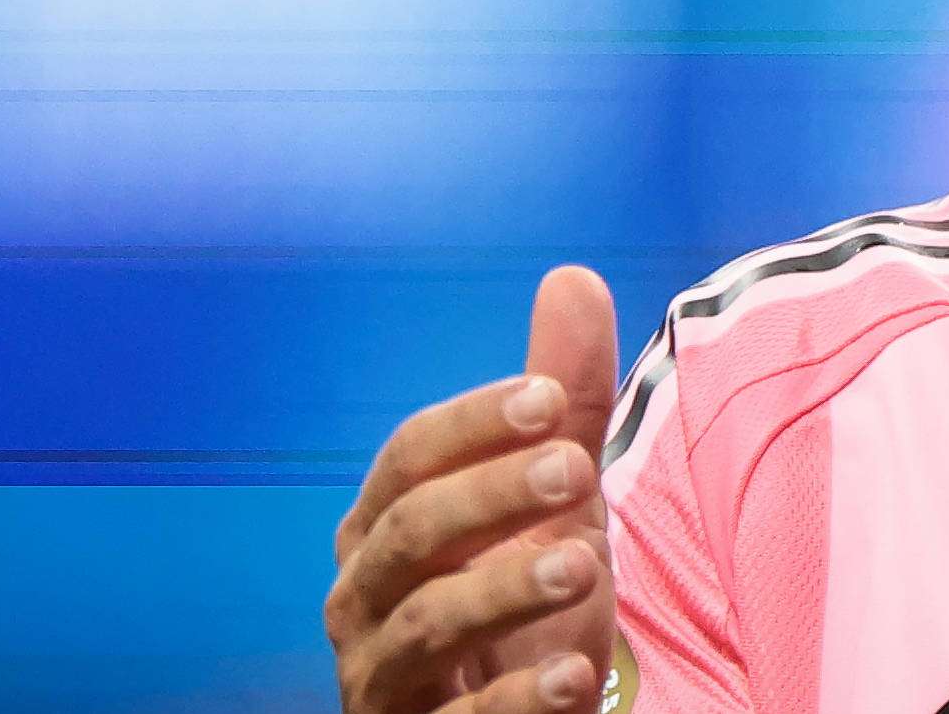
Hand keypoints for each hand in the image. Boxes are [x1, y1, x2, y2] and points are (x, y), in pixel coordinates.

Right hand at [327, 267, 622, 713]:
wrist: (504, 711)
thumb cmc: (513, 590)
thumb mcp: (551, 498)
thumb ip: (562, 403)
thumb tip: (572, 278)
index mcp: (384, 525)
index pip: (409, 458)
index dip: (473, 425)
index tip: (550, 398)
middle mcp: (364, 597)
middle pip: (409, 533)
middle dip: (490, 496)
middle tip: (575, 471)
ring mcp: (383, 674)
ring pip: (423, 625)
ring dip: (502, 589)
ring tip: (584, 565)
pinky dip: (513, 702)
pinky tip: (574, 679)